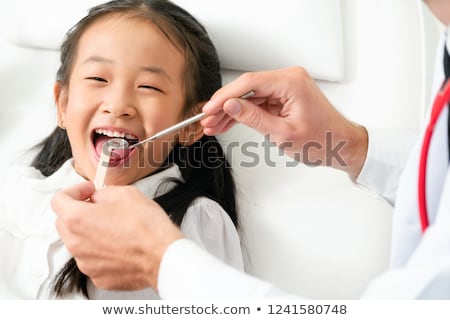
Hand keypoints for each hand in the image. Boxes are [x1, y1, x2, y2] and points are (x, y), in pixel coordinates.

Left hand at [51, 181, 183, 290]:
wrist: (163, 256)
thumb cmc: (147, 228)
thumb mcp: (126, 194)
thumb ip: (103, 193)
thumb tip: (99, 198)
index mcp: (77, 219)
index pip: (59, 200)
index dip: (74, 191)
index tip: (87, 192)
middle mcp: (76, 244)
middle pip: (64, 222)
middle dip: (79, 212)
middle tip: (99, 207)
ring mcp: (86, 263)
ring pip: (78, 243)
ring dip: (90, 233)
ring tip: (115, 228)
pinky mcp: (98, 276)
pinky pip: (92, 260)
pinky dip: (101, 251)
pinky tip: (120, 245)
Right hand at [201, 67, 367, 178]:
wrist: (341, 145)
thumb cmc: (322, 140)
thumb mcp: (282, 133)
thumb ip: (253, 118)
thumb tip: (231, 105)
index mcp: (291, 82)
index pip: (249, 83)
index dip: (225, 96)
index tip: (210, 108)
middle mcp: (289, 79)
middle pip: (247, 88)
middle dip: (225, 105)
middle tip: (208, 119)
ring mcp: (287, 87)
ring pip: (250, 96)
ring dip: (232, 111)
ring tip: (214, 125)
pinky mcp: (284, 96)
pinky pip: (258, 102)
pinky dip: (245, 113)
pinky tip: (228, 122)